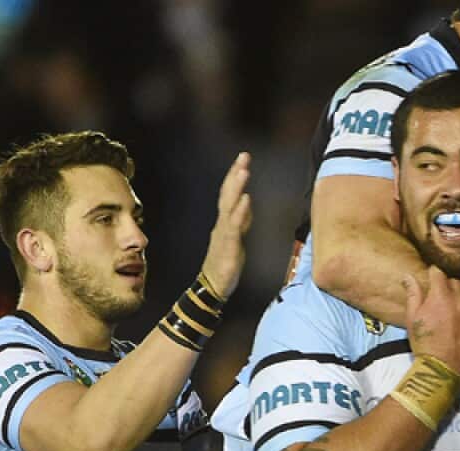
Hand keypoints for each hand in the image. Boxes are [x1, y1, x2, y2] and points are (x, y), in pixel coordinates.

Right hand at [201, 152, 252, 297]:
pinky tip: (246, 200)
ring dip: (236, 188)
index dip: (235, 177)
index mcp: (225, 222)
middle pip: (228, 194)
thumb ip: (241, 221)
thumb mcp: (236, 238)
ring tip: (243, 171)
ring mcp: (224, 233)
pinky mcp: (228, 245)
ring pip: (229, 206)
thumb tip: (247, 204)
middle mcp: (223, 224)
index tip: (242, 160)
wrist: (212, 286)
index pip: (230, 194)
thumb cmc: (225, 263)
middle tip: (243, 156)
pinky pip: (234, 226)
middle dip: (235, 174)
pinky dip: (240, 212)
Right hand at [403, 266, 459, 378]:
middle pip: (454, 280)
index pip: (437, 272)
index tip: (432, 279)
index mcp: (439, 295)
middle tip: (444, 295)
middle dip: (448, 284)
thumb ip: (413, 295)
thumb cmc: (426, 346)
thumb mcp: (412, 319)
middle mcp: (459, 297)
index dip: (433, 275)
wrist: (444, 369)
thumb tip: (409, 277)